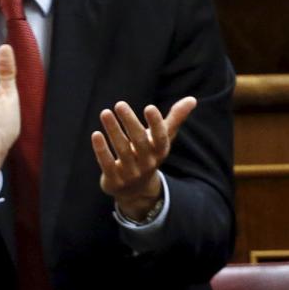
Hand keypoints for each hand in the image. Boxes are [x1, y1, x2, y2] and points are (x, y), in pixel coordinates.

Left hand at [91, 97, 194, 216]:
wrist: (135, 190)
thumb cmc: (148, 155)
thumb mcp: (162, 139)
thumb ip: (175, 119)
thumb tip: (192, 99)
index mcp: (160, 151)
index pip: (161, 137)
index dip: (156, 123)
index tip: (150, 107)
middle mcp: (147, 163)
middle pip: (139, 141)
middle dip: (130, 122)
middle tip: (120, 104)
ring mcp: (131, 173)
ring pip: (122, 150)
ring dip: (113, 131)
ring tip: (105, 113)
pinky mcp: (115, 181)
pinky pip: (107, 164)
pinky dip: (101, 150)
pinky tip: (96, 134)